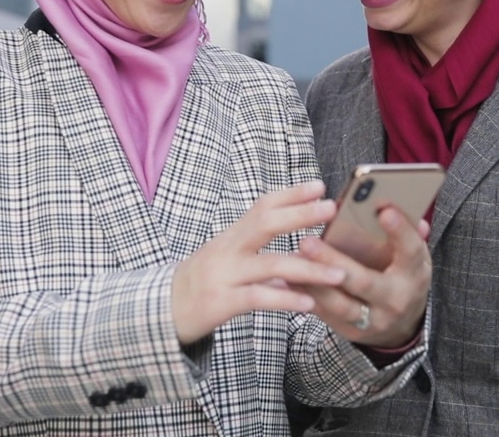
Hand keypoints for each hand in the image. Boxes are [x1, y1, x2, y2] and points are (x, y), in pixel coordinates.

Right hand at [172, 181, 345, 345]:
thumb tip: (299, 252)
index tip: (319, 186)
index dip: (291, 194)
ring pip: (270, 265)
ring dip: (308, 268)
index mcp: (231, 236)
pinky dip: (285, 300)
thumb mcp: (225, 258)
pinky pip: (258, 298)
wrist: (159, 311)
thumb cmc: (200, 283)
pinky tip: (308, 303)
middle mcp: (227, 249)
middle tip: (331, 209)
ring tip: (339, 273)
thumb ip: (257, 252)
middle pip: (265, 223)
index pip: (262, 206)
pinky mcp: (220, 302)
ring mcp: (224, 275)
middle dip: (300, 214)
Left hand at [296, 206, 430, 347]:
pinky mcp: (350, 330)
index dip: (400, 231)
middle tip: (309, 240)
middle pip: (364, 281)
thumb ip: (404, 231)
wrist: (400, 327)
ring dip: (314, 281)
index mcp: (413, 274)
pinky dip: (305, 296)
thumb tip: (394, 201)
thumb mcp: (411, 257)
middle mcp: (394, 300)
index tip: (383, 209)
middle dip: (334, 261)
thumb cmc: (401, 278)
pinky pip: (324, 314)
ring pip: (340, 303)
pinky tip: (287, 279)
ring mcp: (372, 319)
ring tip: (294, 257)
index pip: (411, 251)